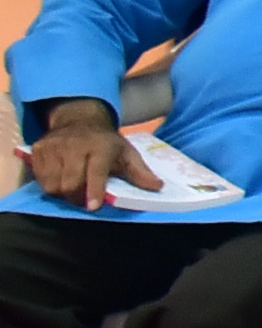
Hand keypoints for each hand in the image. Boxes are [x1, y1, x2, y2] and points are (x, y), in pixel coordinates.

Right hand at [23, 101, 158, 211]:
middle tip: (84, 200)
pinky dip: (49, 184)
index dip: (94, 190)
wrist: (80, 120)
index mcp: (100, 146)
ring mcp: (54, 146)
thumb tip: (158, 187)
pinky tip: (60, 179)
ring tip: (73, 189)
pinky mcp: (38, 149)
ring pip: (52, 183)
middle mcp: (75, 145)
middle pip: (70, 182)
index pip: (96, 171)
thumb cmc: (106, 143)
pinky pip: (39, 178)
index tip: (92, 207)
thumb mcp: (127, 153)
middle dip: (77, 197)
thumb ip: (140, 172)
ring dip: (62, 193)